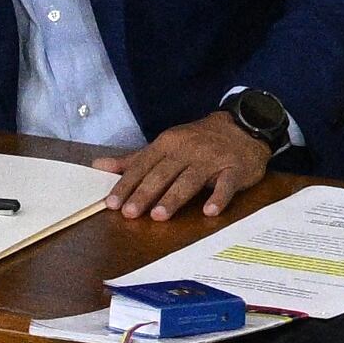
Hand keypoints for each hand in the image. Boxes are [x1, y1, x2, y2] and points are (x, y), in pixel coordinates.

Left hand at [93, 113, 271, 221]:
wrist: (245, 127)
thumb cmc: (199, 141)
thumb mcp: (165, 145)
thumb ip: (134, 160)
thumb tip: (98, 166)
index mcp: (168, 143)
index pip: (143, 166)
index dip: (127, 185)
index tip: (112, 204)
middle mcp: (188, 149)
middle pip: (163, 173)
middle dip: (145, 193)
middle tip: (130, 213)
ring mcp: (213, 159)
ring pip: (190, 179)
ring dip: (174, 197)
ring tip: (159, 215)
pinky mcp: (236, 168)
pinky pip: (227, 184)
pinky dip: (219, 197)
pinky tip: (210, 210)